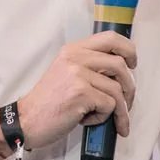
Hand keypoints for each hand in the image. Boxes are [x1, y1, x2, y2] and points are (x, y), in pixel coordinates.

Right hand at [17, 31, 136, 148]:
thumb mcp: (65, 73)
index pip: (111, 38)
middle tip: (127, 102)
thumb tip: (120, 70)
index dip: (128, 50)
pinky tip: (88, 120)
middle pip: (120, 64)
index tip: (132, 64)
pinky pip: (109, 105)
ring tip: (109, 118)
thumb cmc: (48, 102)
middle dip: (130, 87)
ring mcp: (78, 74)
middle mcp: (75, 57)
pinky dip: (103, 117)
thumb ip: (88, 66)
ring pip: (117, 89)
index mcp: (73, 50)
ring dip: (119, 109)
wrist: (26, 120)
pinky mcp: (81, 93)